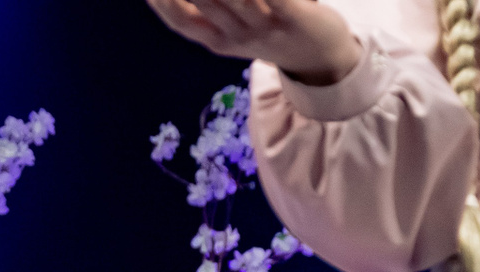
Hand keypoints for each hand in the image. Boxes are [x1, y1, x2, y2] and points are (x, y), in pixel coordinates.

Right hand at [144, 0, 360, 84]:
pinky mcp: (295, 18)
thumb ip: (207, 11)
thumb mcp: (232, 30)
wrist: (318, 58)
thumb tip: (173, 2)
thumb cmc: (269, 33)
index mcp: (216, 40)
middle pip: (203, 2)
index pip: (180, 21)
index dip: (160, 3)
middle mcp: (236, 37)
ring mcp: (265, 28)